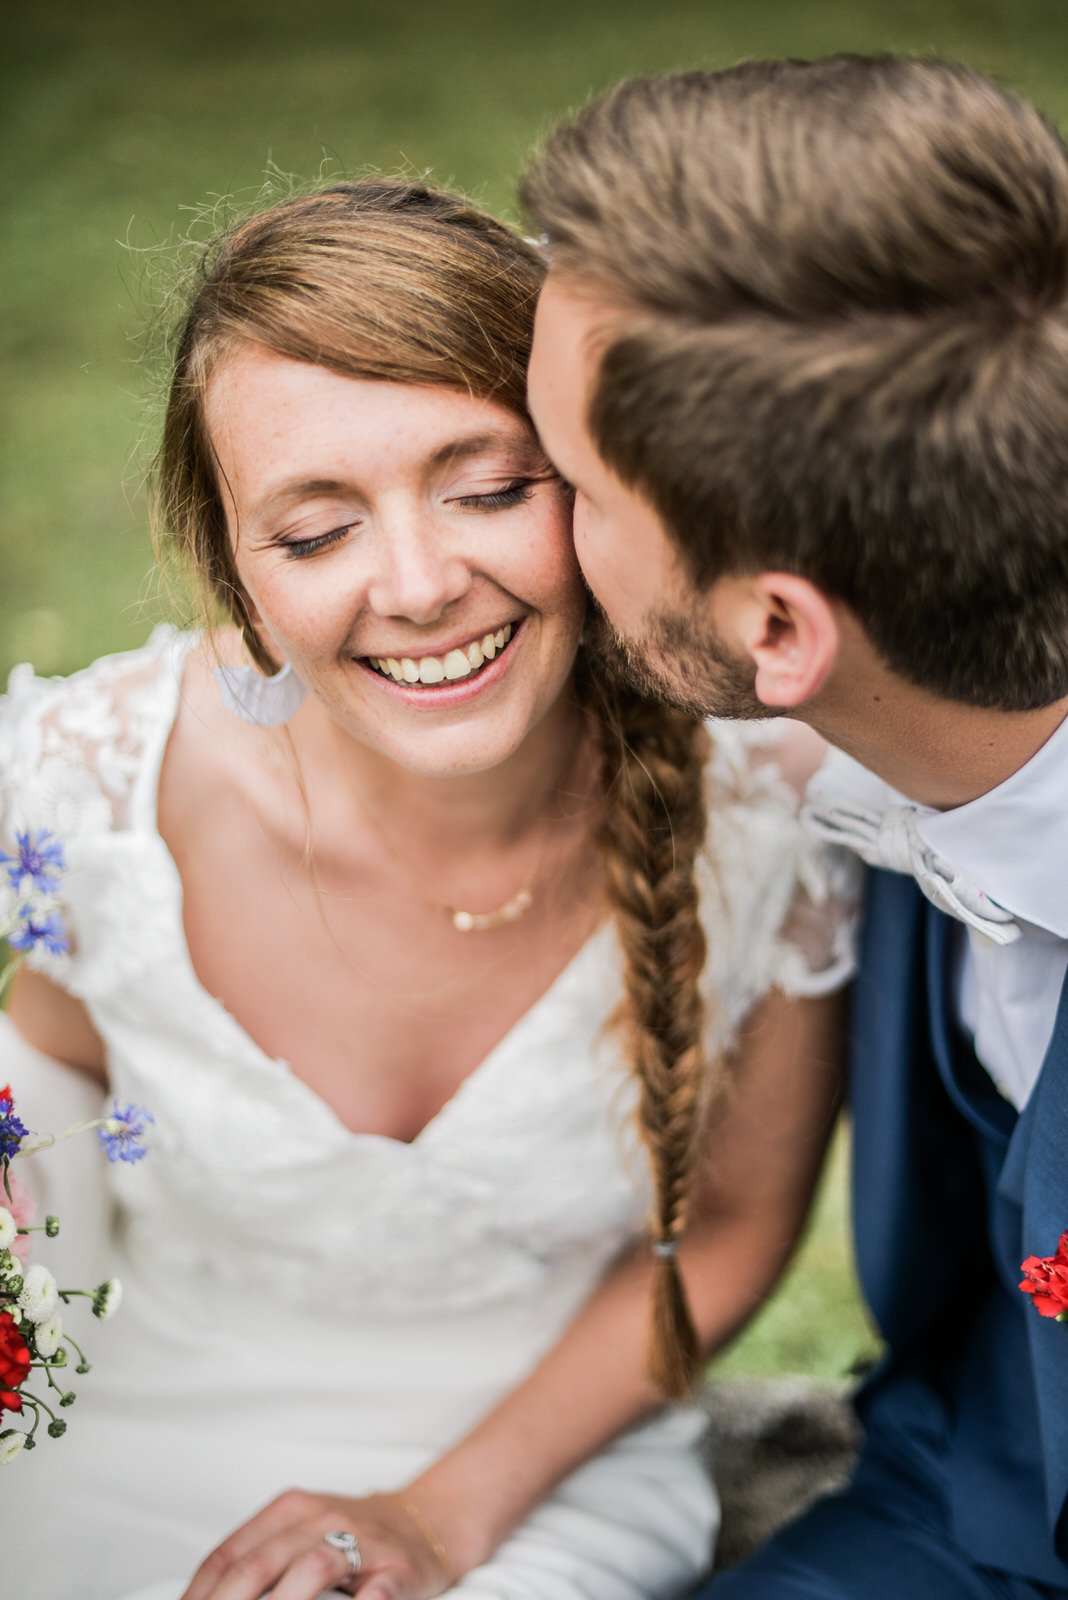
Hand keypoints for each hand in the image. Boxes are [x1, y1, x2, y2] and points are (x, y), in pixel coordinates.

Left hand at [178, 1488, 457, 1599]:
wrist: (425, 1523)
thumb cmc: (355, 1537)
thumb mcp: (299, 1533)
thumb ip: (257, 1560)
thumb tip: (203, 1595)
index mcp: (291, 1511)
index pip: (231, 1554)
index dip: (201, 1592)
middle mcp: (323, 1520)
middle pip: (261, 1564)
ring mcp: (362, 1543)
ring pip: (312, 1569)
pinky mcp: (397, 1570)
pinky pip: (372, 1594)